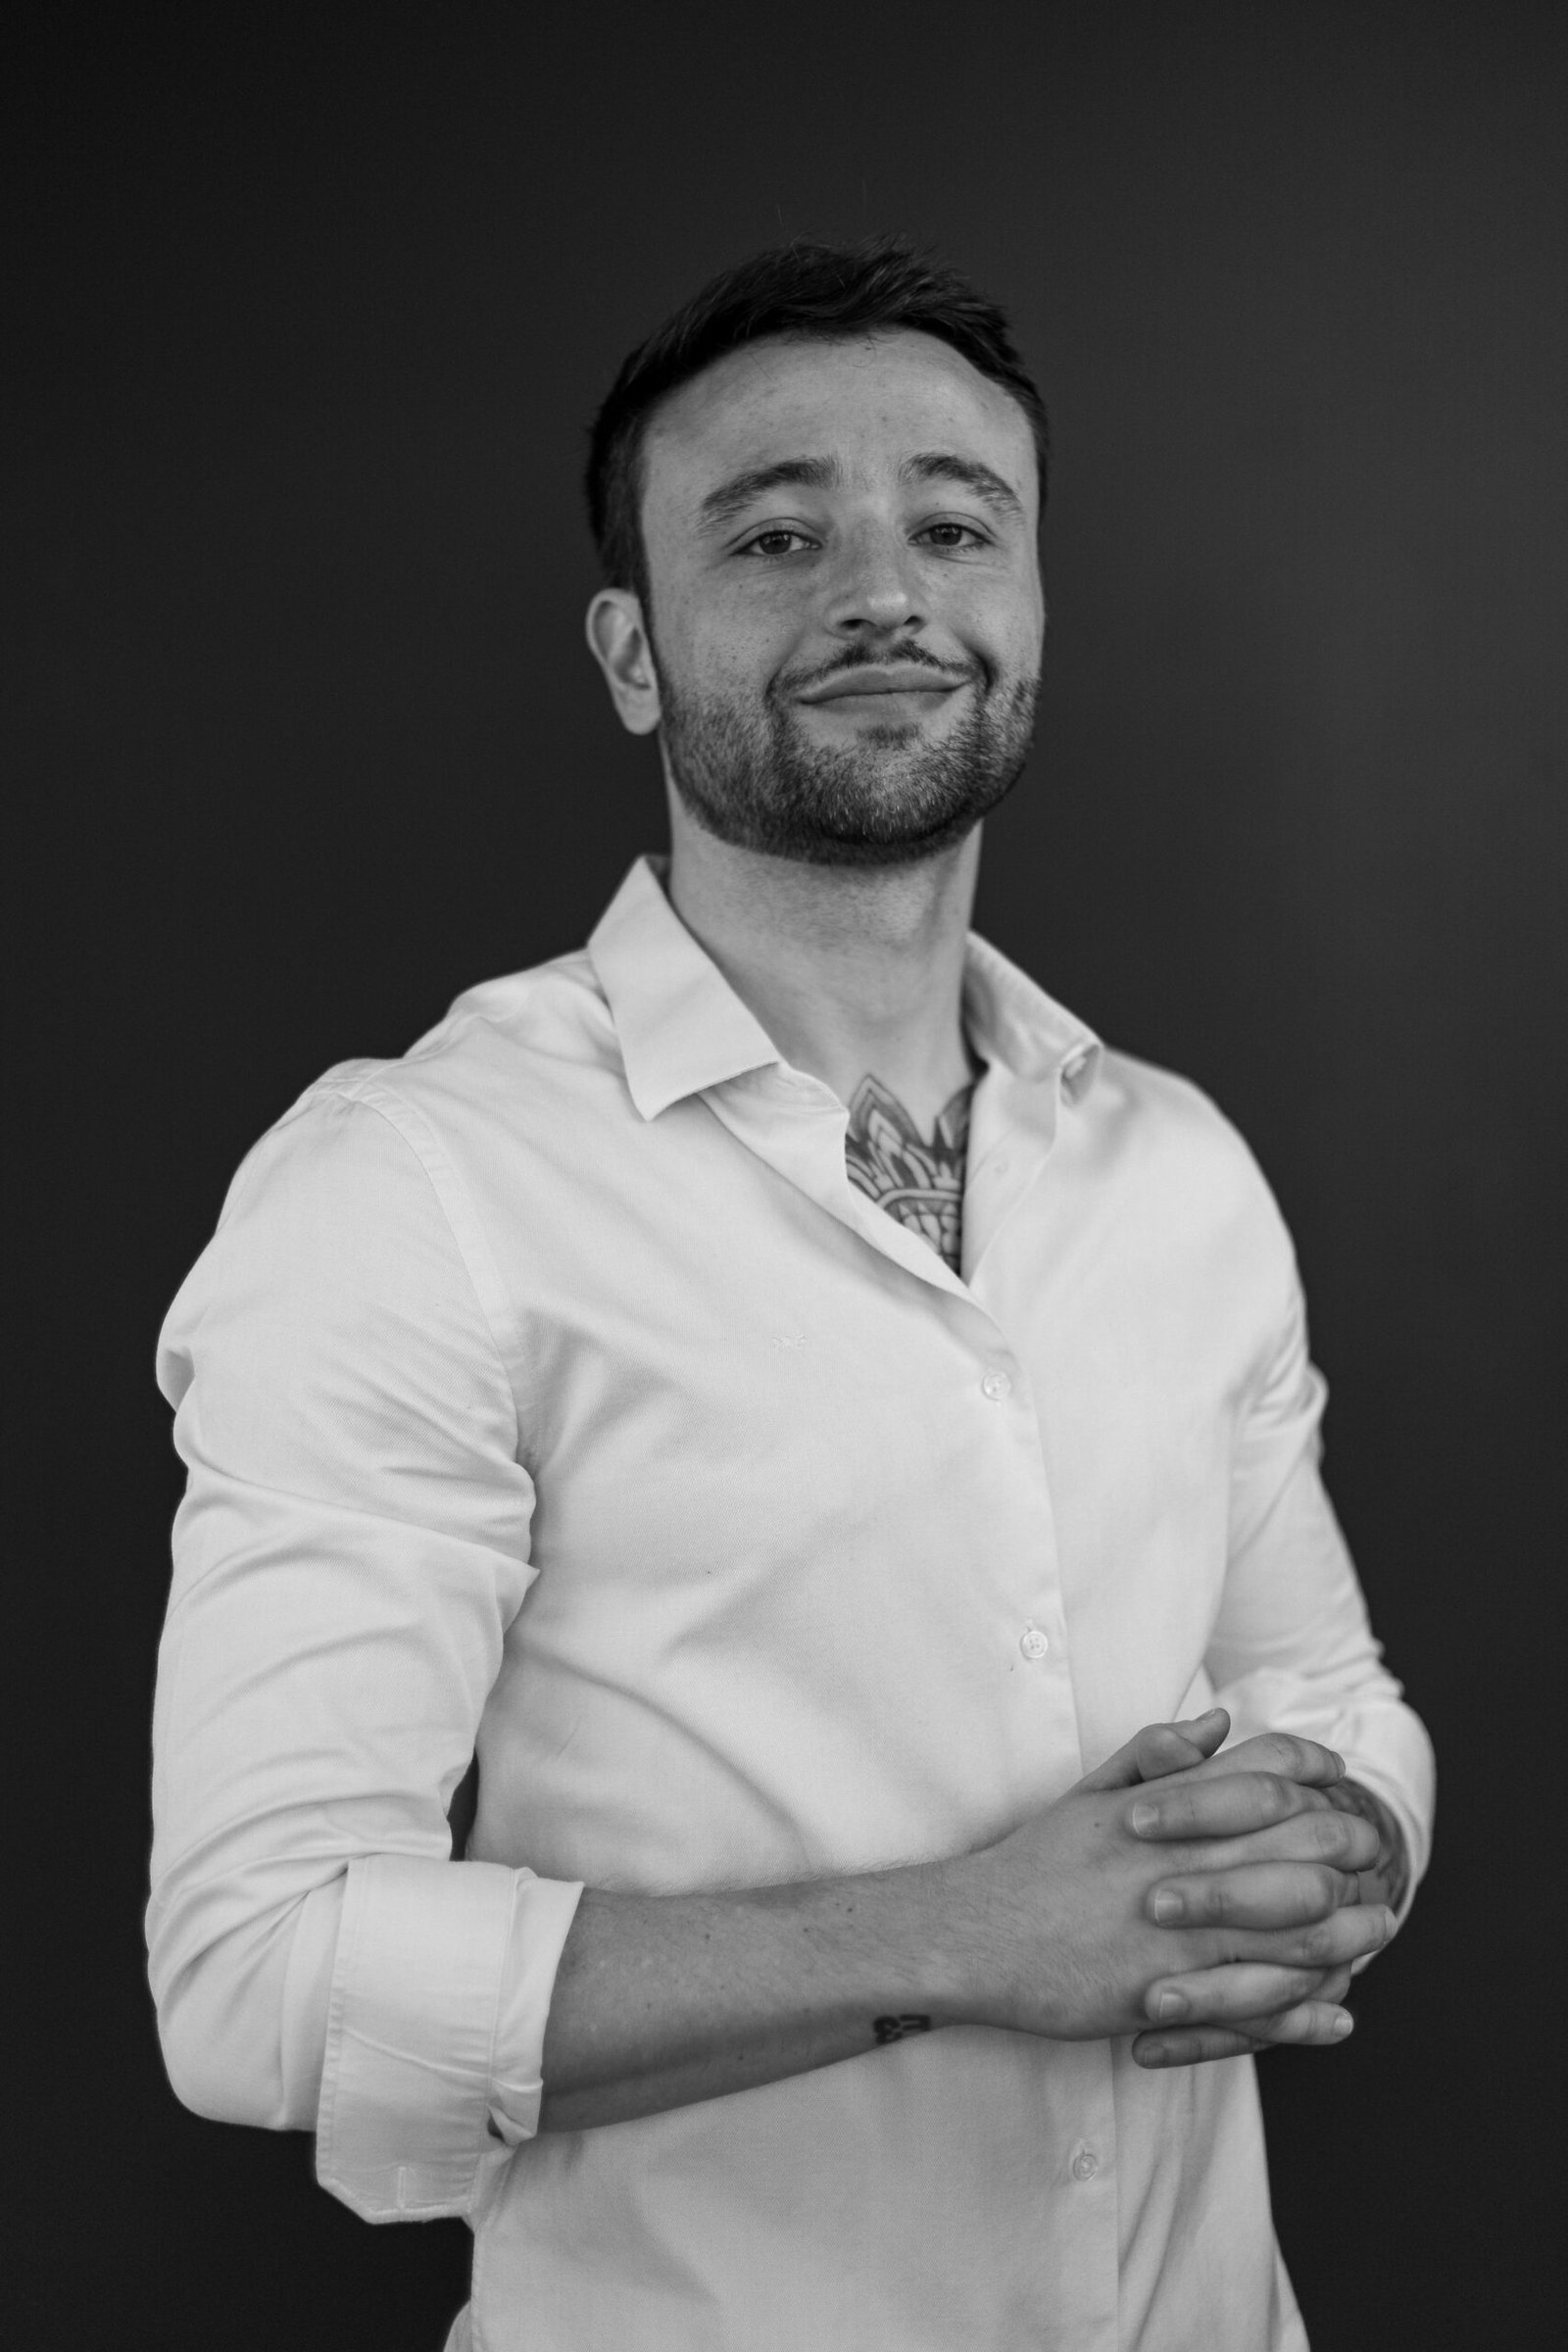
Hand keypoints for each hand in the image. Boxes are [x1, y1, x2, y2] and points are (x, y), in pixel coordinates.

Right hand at [953, 1714, 1390, 2045]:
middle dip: (1350, 1847)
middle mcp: (1179, 1863)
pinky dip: (1305, 2012)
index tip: (1342, 1784)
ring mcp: (1177, 1932)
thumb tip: (1218, 1721)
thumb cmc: (1034, 1864)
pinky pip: (1256, 2005)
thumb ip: (1157, 1753)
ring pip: (1292, 1929)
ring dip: (1348, 1930)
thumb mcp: (1091, 1791)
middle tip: (1375, 1854)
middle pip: (1298, 1844)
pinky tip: (1337, 2014)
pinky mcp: (1167, 1994)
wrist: (975, 1936)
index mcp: (1163, 1809)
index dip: (1315, 1775)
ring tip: (1377, 1928)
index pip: (1263, 1774)